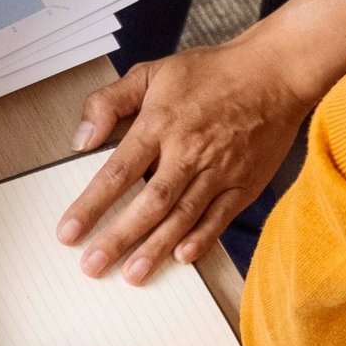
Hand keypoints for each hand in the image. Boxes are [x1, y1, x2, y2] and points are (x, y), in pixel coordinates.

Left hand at [58, 0, 345, 281]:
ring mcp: (219, 170)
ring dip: (156, 247)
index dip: (91, 204)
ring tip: (131, 274)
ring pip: (183, 215)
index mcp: (159, 124)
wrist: (277, 71)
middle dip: (118, 237)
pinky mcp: (244, 183)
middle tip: (93, 265)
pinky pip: (220, 216)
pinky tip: (181, 257)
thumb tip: (81, 138)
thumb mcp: (152, 73)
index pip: (118, 172)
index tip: (68, 231)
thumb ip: (109, 102)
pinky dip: (202, 238)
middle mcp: (188, 151)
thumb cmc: (213, 73)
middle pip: (149, 202)